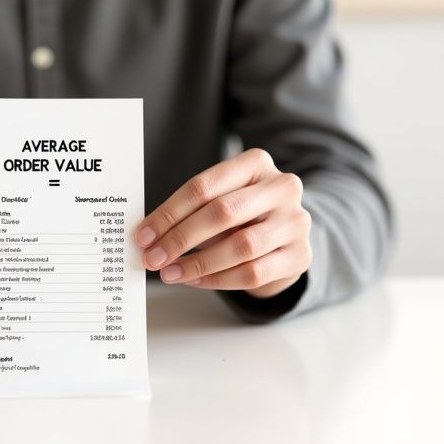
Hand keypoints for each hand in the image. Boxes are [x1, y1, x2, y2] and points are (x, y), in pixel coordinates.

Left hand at [136, 149, 311, 298]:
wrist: (284, 237)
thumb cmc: (242, 215)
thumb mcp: (220, 200)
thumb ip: (190, 211)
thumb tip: (147, 235)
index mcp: (256, 163)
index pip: (204, 186)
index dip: (169, 213)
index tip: (143, 235)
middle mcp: (282, 187)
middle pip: (222, 213)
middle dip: (180, 238)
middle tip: (153, 258)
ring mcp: (296, 222)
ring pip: (240, 247)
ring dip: (197, 263)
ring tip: (170, 273)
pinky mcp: (300, 255)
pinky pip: (253, 273)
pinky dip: (217, 280)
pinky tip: (194, 280)